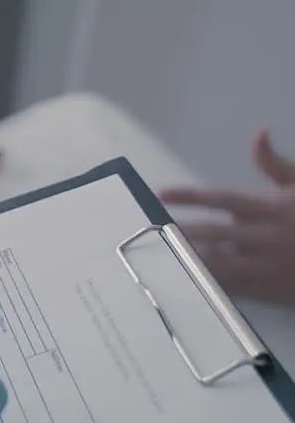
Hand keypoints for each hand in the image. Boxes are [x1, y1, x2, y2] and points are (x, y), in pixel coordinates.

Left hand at [160, 127, 294, 305]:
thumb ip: (274, 163)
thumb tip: (257, 131)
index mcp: (272, 207)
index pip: (222, 197)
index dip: (190, 195)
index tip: (161, 193)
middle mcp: (265, 236)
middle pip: (211, 233)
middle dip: (179, 232)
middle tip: (147, 229)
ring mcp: (266, 266)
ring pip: (216, 263)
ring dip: (186, 258)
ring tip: (156, 254)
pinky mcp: (268, 291)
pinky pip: (229, 288)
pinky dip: (205, 282)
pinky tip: (183, 280)